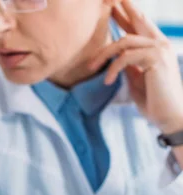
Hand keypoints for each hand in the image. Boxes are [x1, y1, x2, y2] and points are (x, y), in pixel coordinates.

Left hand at [89, 0, 182, 133]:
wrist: (170, 116)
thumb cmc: (154, 100)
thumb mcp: (136, 79)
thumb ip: (128, 65)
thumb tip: (115, 56)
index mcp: (155, 47)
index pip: (138, 24)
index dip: (124, 12)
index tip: (111, 3)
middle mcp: (160, 43)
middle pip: (138, 19)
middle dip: (121, 8)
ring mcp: (160, 49)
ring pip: (124, 41)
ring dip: (103, 54)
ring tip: (91, 68)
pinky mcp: (156, 59)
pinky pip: (125, 57)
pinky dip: (112, 69)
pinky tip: (107, 81)